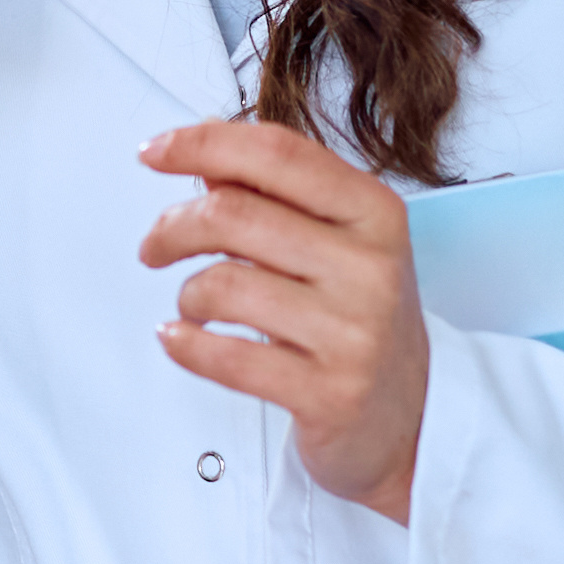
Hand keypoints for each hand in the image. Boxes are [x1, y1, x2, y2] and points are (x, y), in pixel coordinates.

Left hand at [143, 119, 427, 522]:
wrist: (407, 418)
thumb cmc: (359, 320)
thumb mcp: (337, 242)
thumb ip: (274, 196)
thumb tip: (205, 156)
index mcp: (374, 212)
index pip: (277, 153)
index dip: (204, 144)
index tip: (156, 152)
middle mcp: (371, 266)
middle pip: (234, 214)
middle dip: (173, 227)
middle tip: (155, 245)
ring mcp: (353, 332)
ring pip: (223, 285)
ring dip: (186, 293)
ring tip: (193, 305)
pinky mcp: (329, 393)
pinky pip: (228, 358)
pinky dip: (185, 344)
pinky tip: (180, 338)